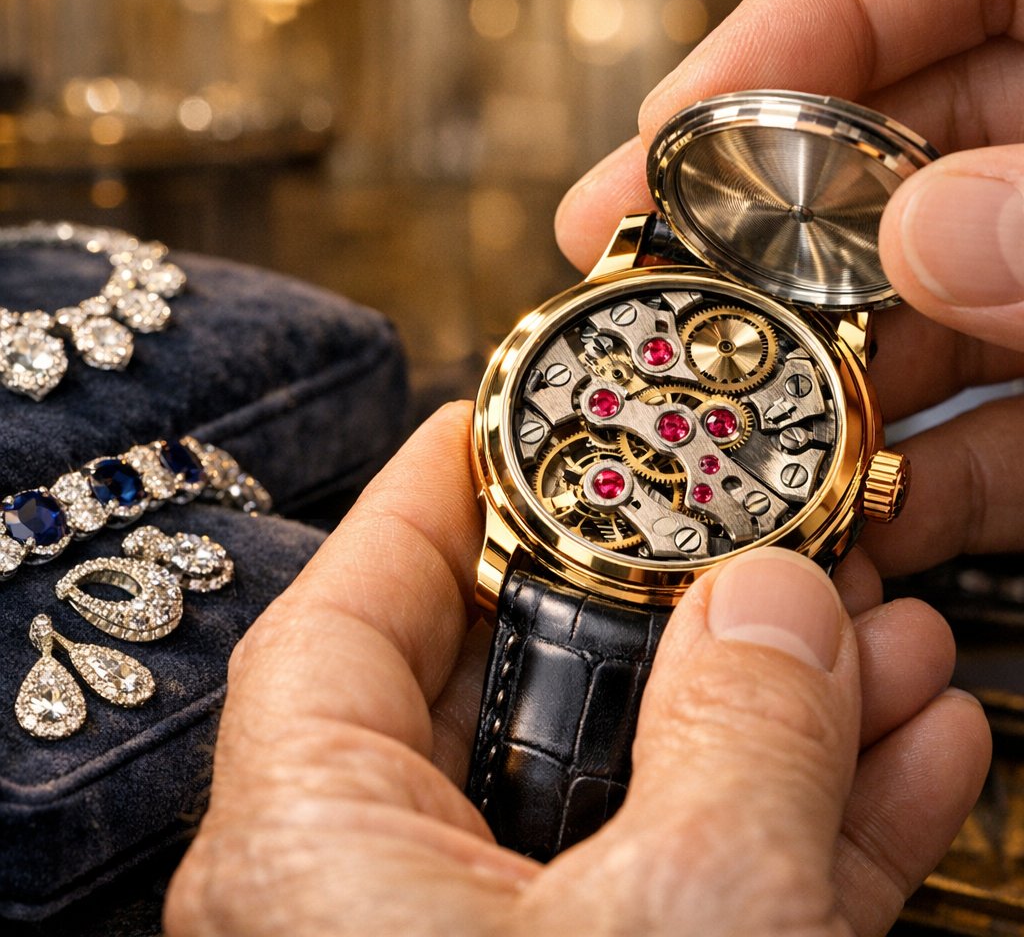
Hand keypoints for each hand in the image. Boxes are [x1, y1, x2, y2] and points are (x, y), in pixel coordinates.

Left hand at [164, 403, 987, 936]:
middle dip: (660, 593)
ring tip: (870, 616)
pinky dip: (803, 805)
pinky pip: (703, 874)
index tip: (514, 416)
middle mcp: (391, 891)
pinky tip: (903, 732)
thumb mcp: (676, 936)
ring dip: (767, 695)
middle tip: (743, 510)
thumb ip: (733, 751)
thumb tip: (784, 599)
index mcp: (322, 847)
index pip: (356, 604)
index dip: (434, 493)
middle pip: (521, 678)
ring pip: (637, 774)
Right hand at [555, 0, 1023, 577]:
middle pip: (881, 169)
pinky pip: (997, 429)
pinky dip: (928, 481)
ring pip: (922, 320)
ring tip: (729, 438)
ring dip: (825, 394)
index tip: (661, 131)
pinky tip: (863, 518)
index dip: (773, 42)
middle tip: (654, 299)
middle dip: (763, 249)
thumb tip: (927, 233)